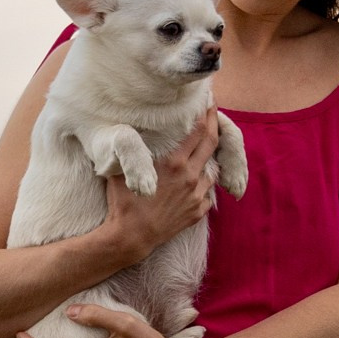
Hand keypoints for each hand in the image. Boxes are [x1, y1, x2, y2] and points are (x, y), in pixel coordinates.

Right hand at [101, 114, 222, 257]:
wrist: (130, 236)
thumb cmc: (123, 201)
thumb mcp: (124, 169)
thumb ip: (133, 150)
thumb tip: (128, 130)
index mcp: (174, 163)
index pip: (198, 131)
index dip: (205, 113)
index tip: (208, 101)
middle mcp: (190, 176)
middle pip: (211, 143)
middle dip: (215, 123)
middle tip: (214, 110)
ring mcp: (197, 195)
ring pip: (211, 170)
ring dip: (207, 159)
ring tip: (202, 151)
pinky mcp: (198, 212)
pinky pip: (207, 193)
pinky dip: (203, 185)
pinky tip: (194, 183)